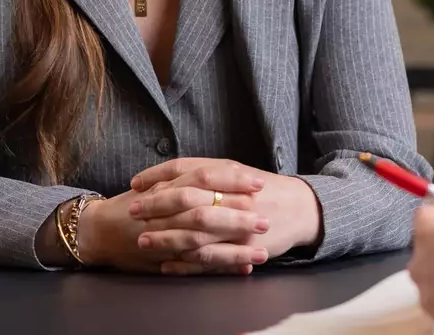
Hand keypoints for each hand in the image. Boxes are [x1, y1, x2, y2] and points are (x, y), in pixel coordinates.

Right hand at [77, 159, 267, 274]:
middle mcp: (166, 213)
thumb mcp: (160, 184)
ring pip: (203, 244)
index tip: (259, 182)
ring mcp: (165, 239)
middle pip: (206, 212)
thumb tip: (231, 171)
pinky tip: (243, 268)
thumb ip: (189, 180)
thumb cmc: (134, 205)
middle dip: (238, 217)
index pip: (204, 178)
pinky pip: (195, 266)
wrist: (98, 231)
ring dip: (235, 249)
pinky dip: (220, 267)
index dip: (233, 181)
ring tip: (262, 251)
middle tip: (265, 219)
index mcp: (168, 188)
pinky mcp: (165, 260)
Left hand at [131, 158, 321, 271]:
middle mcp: (231, 196)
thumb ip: (207, 173)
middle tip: (132, 211)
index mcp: (227, 174)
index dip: (157, 175)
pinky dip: (185, 262)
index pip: (185, 170)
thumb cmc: (265, 191)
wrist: (301, 208)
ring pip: (193, 232)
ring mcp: (237, 224)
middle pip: (185, 199)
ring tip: (143, 241)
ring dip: (165, 237)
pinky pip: (209, 258)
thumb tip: (170, 177)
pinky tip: (167, 264)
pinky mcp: (243, 248)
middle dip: (155, 206)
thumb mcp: (237, 172)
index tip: (135, 183)